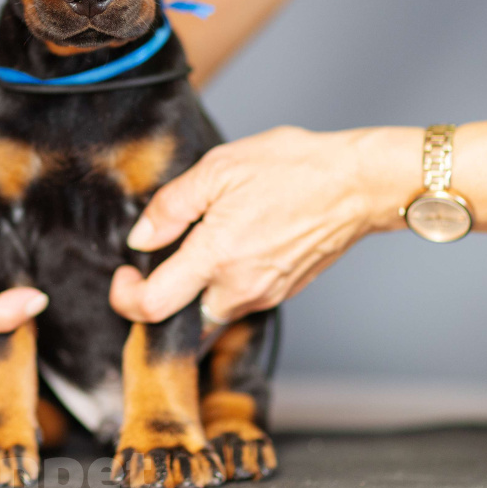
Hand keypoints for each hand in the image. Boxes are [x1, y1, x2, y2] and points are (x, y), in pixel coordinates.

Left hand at [110, 126, 418, 324]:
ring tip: (197, 244)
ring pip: (210, 312)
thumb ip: (170, 208)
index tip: (127, 273)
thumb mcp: (217, 169)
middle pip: (180, 319)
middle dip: (160, 298)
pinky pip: (238, 300)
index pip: (153, 307)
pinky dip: (221, 284)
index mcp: (216, 257)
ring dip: (193, 290)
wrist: (359, 183)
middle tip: (157, 262)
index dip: (126, 297)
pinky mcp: (283, 293)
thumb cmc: (293, 169)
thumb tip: (140, 239)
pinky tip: (229, 247)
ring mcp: (265, 295)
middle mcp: (240, 288)